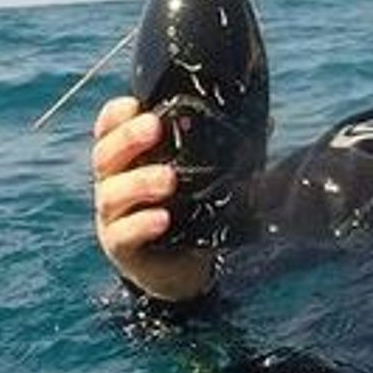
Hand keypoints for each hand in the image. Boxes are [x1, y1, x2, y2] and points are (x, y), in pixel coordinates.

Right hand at [91, 96, 213, 300]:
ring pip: (112, 194)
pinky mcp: (121, 248)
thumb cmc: (188, 211)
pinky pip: (123, 234)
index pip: (109, 131)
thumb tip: (266, 121)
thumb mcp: (202, 178)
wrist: (181, 269)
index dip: (116, 115)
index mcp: (129, 161)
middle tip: (154, 127)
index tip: (135, 103)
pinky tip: (162, 218)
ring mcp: (113, 217)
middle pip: (106, 156)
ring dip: (139, 182)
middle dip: (128, 138)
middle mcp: (114, 184)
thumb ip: (223, 151)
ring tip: (168, 179)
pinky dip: (141, 224)